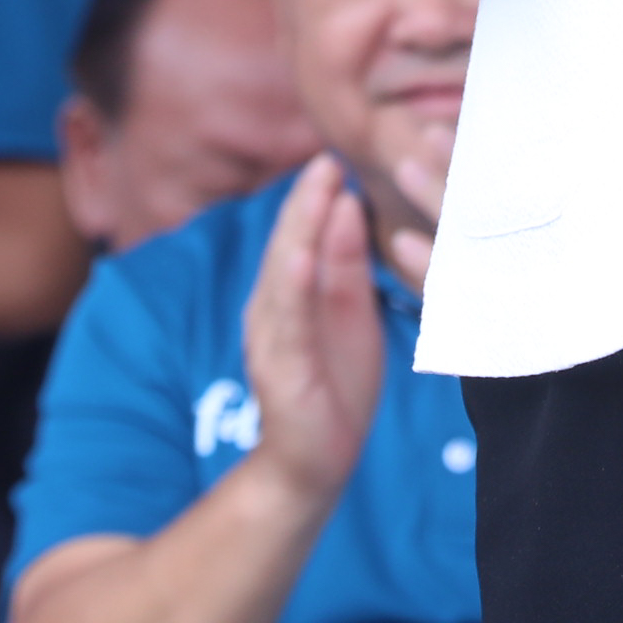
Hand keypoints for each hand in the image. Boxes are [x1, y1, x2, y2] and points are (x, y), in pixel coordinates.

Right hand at [237, 160, 389, 512]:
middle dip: (305, 202)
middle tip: (326, 159)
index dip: (314, 197)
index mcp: (290, 296)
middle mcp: (271, 312)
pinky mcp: (282, 372)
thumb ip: (346, 262)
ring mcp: (271, 341)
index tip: (334, 157)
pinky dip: (294, 286)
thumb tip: (348, 201)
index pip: (300, 236)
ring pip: (284, 276)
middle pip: (287, 247)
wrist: (312, 466)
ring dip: (299, 230)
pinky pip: (289, 323)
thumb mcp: (350, 313)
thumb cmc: (335, 386)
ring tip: (316, 190)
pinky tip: (302, 257)